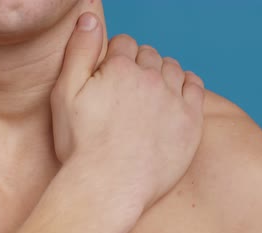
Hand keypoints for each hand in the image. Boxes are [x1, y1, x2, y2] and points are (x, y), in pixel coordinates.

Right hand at [51, 13, 204, 208]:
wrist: (110, 186)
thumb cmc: (81, 145)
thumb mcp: (65, 93)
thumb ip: (80, 50)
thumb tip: (90, 17)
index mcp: (120, 67)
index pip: (124, 43)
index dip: (115, 58)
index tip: (110, 76)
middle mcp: (151, 77)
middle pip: (149, 55)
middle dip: (138, 65)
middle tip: (128, 91)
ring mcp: (174, 99)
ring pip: (172, 68)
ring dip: (162, 73)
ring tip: (149, 94)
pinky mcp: (191, 121)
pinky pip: (195, 87)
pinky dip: (187, 84)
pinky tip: (175, 95)